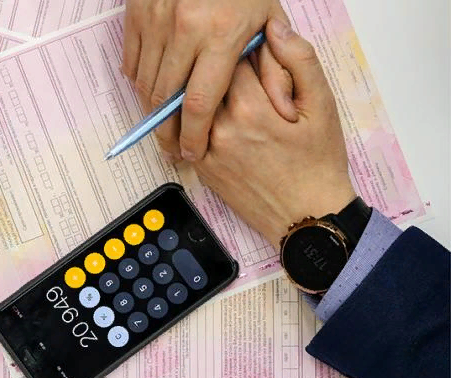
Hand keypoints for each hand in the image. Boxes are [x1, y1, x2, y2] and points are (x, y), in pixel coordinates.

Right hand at [122, 0, 295, 161]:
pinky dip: (138, 80)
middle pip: (166, 98)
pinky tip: (152, 89)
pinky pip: (130, 61)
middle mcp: (184, 28)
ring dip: (152, 108)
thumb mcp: (271, 18)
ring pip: (144, 82)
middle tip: (171, 147)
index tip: (190, 154)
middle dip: (166, 130)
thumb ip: (278, 67)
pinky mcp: (137, 13)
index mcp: (220, 34)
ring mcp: (156, 19)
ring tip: (163, 122)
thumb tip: (285, 111)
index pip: (200, 102)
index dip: (192, 136)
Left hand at [194, 19, 356, 245]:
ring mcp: (208, 150)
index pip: (231, 57)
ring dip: (210, 99)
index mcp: (251, 107)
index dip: (245, 54)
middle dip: (224, 76)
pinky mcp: (202, 168)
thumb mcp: (322, 106)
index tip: (256, 62)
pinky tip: (225, 127)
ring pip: (195, 107)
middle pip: (208, 80)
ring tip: (237, 107)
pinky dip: (200, 123)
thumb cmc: (318, 163)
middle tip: (248, 86)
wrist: (307, 217)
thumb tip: (274, 26)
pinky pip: (189, 134)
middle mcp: (222, 127)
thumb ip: (298, 60)